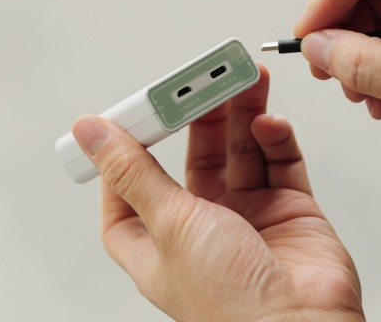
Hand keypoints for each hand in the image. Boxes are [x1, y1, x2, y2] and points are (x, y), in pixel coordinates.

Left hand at [72, 64, 364, 321]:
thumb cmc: (229, 301)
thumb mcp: (168, 224)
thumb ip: (133, 171)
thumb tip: (90, 131)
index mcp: (160, 243)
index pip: (129, 194)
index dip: (125, 155)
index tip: (128, 115)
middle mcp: (203, 227)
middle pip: (194, 158)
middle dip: (198, 116)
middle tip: (202, 80)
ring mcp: (249, 216)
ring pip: (240, 151)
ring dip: (242, 114)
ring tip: (245, 80)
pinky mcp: (290, 209)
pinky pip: (279, 161)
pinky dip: (274, 137)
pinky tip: (269, 123)